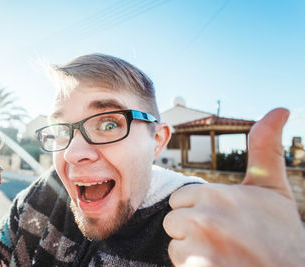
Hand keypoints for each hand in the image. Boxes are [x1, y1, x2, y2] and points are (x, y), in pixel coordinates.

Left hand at [163, 108, 304, 265]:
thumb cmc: (280, 233)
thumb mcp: (272, 189)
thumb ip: (265, 148)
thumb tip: (280, 109)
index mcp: (216, 194)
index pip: (181, 200)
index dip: (200, 211)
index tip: (225, 222)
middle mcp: (205, 218)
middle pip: (174, 222)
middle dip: (193, 231)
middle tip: (225, 240)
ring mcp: (200, 248)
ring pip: (175, 245)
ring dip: (193, 253)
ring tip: (223, 256)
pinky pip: (179, 264)